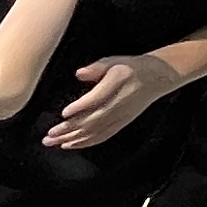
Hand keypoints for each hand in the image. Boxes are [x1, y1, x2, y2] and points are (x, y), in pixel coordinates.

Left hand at [45, 49, 184, 149]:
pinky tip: (69, 145)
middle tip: (50, 134)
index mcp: (117, 83)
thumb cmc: (131, 68)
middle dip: (70, 129)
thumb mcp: (114, 61)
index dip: (81, 107)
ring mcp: (121, 116)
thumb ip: (96, 67)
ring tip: (53, 142)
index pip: (97, 98)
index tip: (64, 113)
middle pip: (92, 119)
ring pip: (95, 131)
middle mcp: (119, 102)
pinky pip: (102, 136)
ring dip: (73, 139)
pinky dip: (85, 142)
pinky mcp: (121, 124)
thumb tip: (79, 73)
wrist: (156, 78)